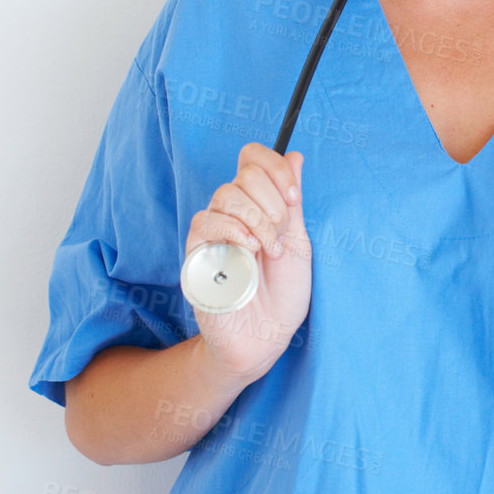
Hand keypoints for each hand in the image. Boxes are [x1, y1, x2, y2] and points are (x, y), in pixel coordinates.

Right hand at [184, 143, 311, 381]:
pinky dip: (234, 231)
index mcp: (257, 204)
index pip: (253, 157)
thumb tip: (295, 156)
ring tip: (269, 251)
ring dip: (257, 220)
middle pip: (244, 174)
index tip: (294, 197)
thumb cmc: (283, 293)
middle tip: (281, 237)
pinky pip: (206, 221)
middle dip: (273, 203)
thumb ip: (291, 200)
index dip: (275, 167)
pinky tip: (249, 252)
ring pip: (226, 195)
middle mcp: (232, 212)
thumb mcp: (297, 240)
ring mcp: (212, 230)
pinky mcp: (196, 251)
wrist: (265, 336)